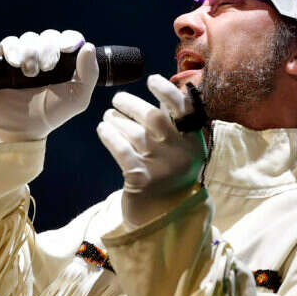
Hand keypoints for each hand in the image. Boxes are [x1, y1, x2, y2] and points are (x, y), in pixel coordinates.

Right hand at [0, 30, 97, 141]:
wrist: (21, 127)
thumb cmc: (52, 113)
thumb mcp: (77, 98)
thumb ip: (89, 74)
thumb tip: (89, 46)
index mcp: (66, 62)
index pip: (70, 39)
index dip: (69, 39)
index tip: (68, 48)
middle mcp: (46, 56)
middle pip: (49, 36)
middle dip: (48, 50)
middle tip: (46, 69)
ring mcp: (25, 57)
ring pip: (29, 38)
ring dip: (30, 52)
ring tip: (30, 73)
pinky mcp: (5, 60)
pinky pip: (9, 43)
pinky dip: (12, 49)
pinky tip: (15, 64)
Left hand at [97, 74, 206, 227]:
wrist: (162, 215)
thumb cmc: (167, 174)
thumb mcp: (180, 150)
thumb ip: (174, 124)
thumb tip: (163, 88)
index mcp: (193, 142)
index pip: (184, 109)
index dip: (167, 92)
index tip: (151, 79)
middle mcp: (181, 153)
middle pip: (154, 118)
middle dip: (131, 104)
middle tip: (117, 100)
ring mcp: (162, 167)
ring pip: (135, 134)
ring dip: (117, 120)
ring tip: (108, 117)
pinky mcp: (142, 180)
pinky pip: (123, 151)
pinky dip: (110, 136)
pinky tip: (102, 130)